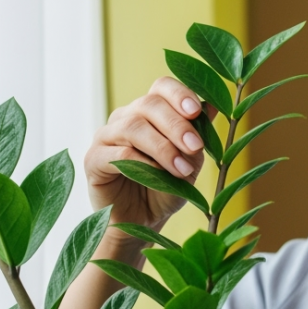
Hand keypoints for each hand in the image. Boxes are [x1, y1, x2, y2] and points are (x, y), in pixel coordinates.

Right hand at [82, 76, 214, 231]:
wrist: (142, 222)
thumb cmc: (166, 188)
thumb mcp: (189, 162)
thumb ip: (198, 135)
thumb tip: (214, 105)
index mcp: (150, 111)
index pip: (162, 86)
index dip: (179, 93)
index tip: (196, 112)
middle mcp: (126, 117)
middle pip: (149, 103)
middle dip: (176, 125)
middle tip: (196, 147)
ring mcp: (106, 136)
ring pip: (133, 126)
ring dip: (163, 147)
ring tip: (183, 170)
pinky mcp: (93, 159)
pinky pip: (117, 154)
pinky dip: (142, 164)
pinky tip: (159, 176)